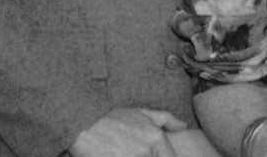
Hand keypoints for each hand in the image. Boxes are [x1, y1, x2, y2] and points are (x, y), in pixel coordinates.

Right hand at [70, 108, 185, 156]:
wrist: (82, 123)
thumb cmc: (111, 118)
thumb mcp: (141, 113)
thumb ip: (166, 120)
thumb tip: (184, 126)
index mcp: (156, 138)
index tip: (156, 156)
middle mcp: (147, 150)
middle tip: (135, 153)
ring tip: (123, 153)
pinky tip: (117, 156)